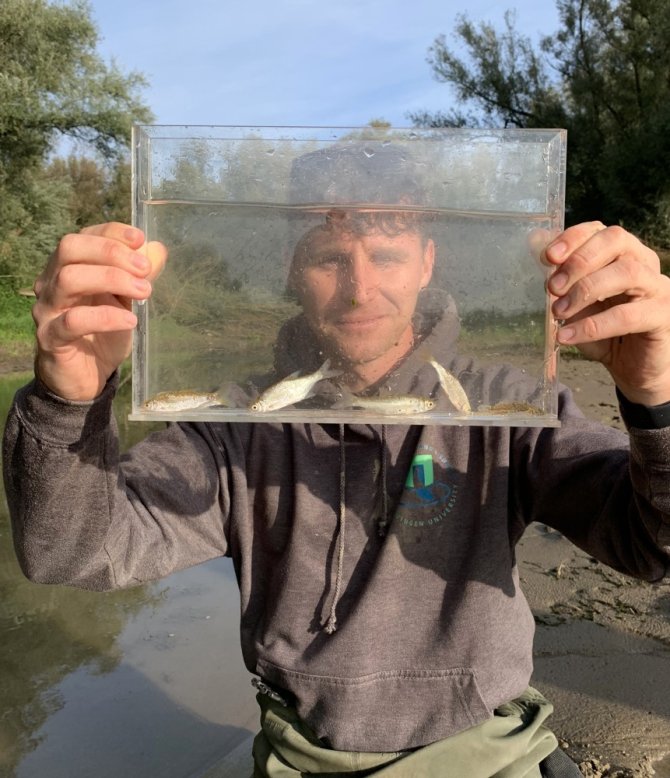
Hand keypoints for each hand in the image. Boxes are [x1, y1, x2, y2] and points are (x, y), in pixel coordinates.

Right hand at [32, 222, 166, 401]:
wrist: (86, 376)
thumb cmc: (104, 332)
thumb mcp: (126, 300)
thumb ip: (138, 275)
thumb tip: (157, 249)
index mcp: (68, 267)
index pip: (83, 236)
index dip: (111, 233)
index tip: (140, 239)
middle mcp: (51, 282)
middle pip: (70, 248)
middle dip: (111, 252)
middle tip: (144, 269)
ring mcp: (47, 309)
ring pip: (69, 279)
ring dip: (111, 279)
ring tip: (144, 292)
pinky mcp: (50, 337)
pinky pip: (72, 321)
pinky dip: (105, 317)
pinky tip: (130, 321)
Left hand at [544, 222, 669, 405]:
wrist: (633, 368)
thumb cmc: (604, 332)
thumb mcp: (576, 304)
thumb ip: (560, 278)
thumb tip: (535, 245)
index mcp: (624, 254)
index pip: (601, 231)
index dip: (574, 238)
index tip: (548, 256)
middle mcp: (644, 264)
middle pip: (616, 242)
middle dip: (578, 261)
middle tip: (552, 287)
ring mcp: (659, 287)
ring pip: (626, 273)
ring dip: (585, 290)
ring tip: (559, 311)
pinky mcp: (663, 316)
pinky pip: (627, 316)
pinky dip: (592, 326)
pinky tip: (567, 336)